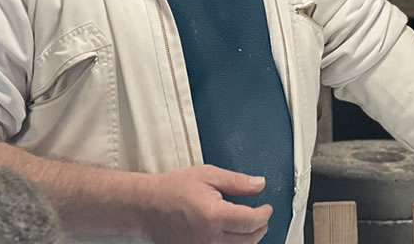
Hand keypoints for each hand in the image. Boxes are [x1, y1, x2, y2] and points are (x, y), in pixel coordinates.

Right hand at [138, 164, 272, 243]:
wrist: (146, 206)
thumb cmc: (173, 189)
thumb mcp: (208, 176)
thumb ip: (237, 181)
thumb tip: (259, 184)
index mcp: (214, 215)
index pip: (252, 221)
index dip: (264, 214)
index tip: (266, 208)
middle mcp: (209, 238)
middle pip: (249, 240)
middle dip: (260, 227)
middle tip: (261, 217)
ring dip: (249, 240)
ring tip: (249, 227)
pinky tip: (233, 236)